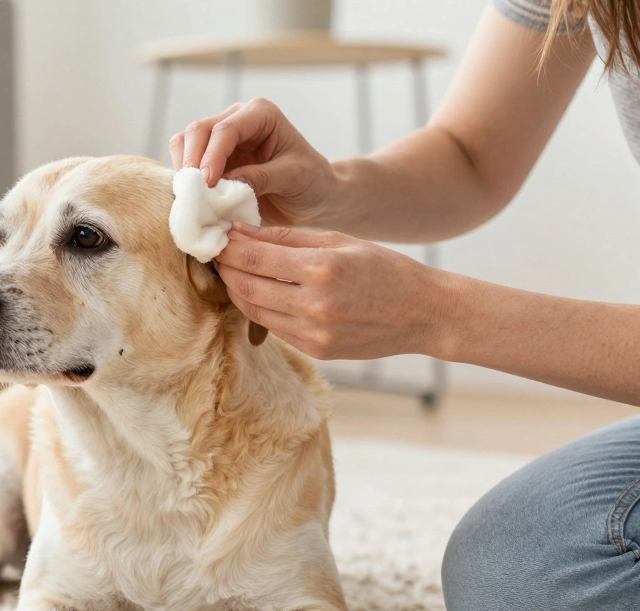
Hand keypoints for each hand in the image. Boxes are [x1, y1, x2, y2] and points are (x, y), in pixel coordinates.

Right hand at [169, 98, 336, 226]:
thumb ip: (260, 178)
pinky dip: (183, 180)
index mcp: (260, 114)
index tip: (207, 184)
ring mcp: (220, 139)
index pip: (226, 129)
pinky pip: (185, 163)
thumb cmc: (311, 181)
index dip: (212, 155)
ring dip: (183, 169)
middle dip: (191, 161)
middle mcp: (236, 119)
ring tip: (191, 196)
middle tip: (192, 192)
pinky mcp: (210, 160)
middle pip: (198, 130)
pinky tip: (191, 198)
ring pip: (184, 143)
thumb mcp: (294, 178)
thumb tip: (223, 183)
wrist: (313, 197)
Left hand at [214, 224, 456, 359]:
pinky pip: (273, 327)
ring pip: (253, 310)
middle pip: (245, 286)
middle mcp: (314, 305)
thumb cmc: (383, 268)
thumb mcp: (339, 240)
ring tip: (231, 271)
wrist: (423, 313)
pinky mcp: (315, 351)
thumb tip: (241, 231)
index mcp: (322, 269)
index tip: (215, 235)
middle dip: (224, 268)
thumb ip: (287, 237)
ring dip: (236, 290)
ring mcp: (313, 334)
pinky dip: (258, 308)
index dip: (227, 247)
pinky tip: (257, 292)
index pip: (253, 258)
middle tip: (215, 253)